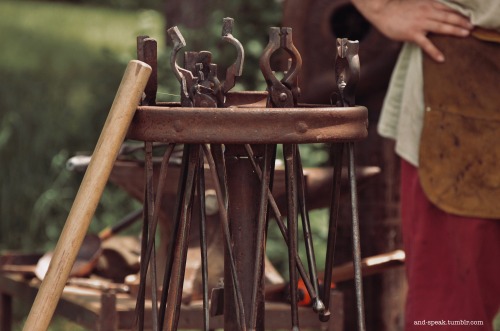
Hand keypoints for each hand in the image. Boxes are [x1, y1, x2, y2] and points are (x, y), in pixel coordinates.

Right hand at [352, 0, 472, 61]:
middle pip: (449, 17)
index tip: (468, 18)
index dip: (459, 13)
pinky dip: (434, 52)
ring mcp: (420, 24)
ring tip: (466, 35)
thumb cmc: (396, 9)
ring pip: (442, 27)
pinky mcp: (412, 34)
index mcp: (428, 4)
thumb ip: (426, 8)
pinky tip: (441, 58)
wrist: (382, 11)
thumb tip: (434, 14)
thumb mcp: (415, 4)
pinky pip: (426, 44)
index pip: (448, 9)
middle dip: (462, 22)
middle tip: (472, 27)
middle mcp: (426, 12)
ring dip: (455, 31)